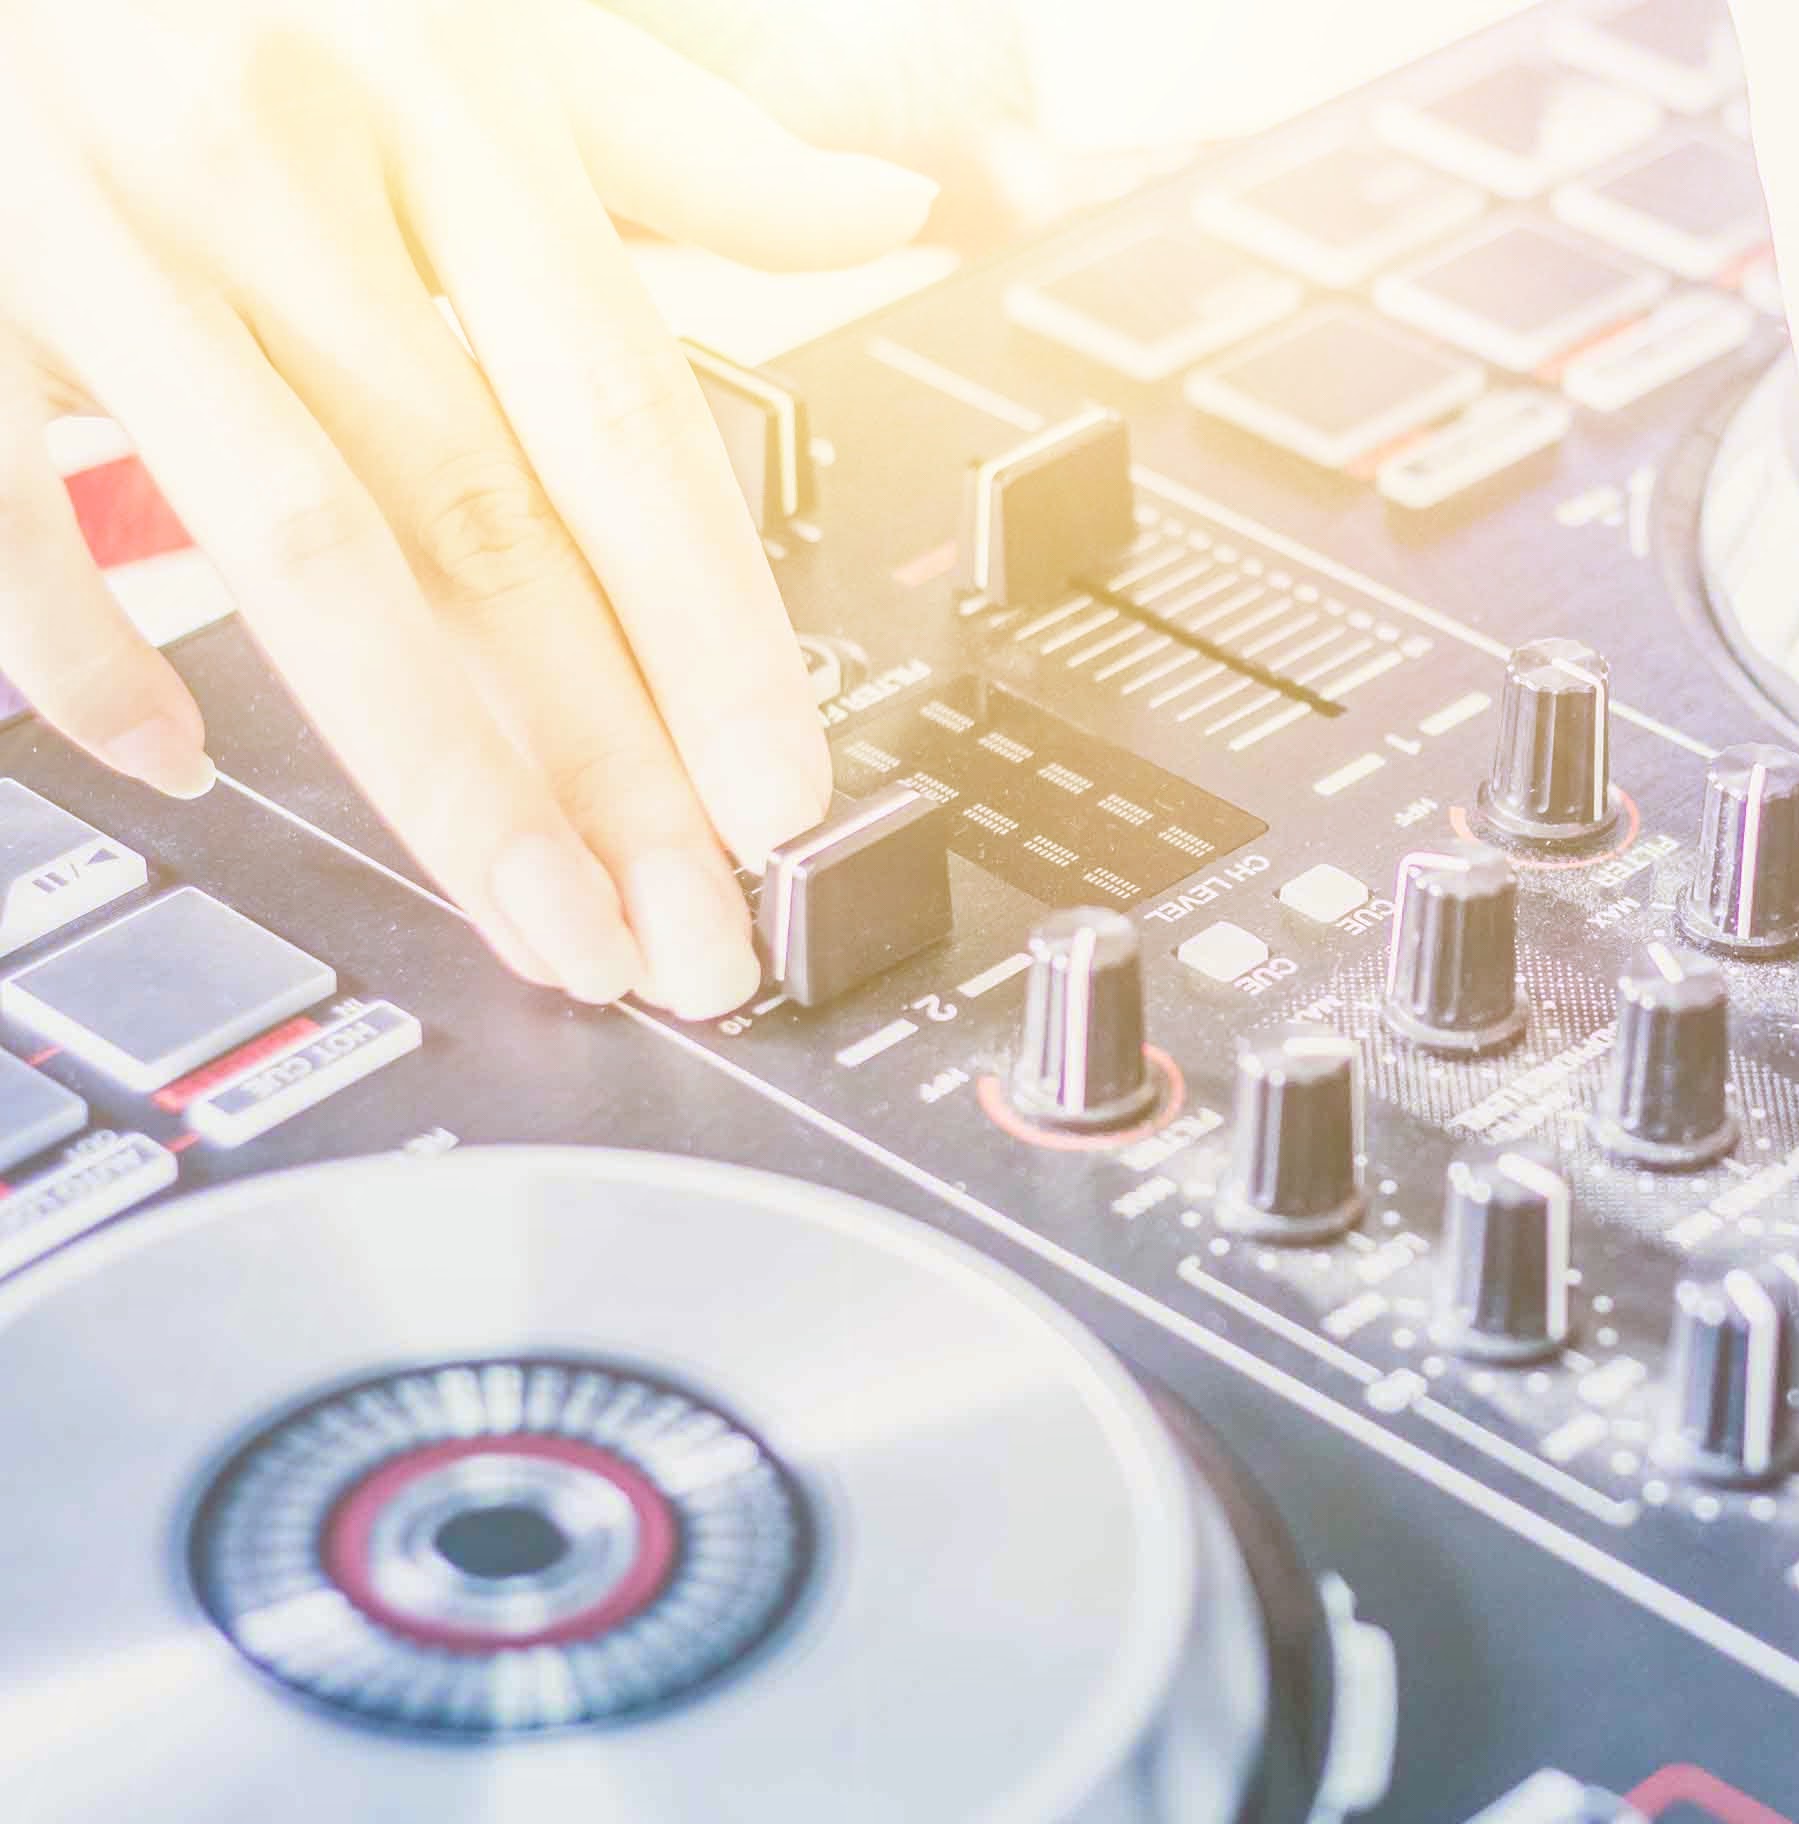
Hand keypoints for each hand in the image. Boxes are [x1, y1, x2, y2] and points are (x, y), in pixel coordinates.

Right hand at [0, 0, 934, 1015]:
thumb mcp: (495, 3)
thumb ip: (689, 134)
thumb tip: (888, 204)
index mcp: (448, 97)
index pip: (623, 418)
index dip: (711, 629)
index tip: (780, 799)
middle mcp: (278, 165)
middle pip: (485, 524)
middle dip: (607, 760)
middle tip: (686, 932)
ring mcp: (99, 230)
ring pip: (301, 553)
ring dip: (437, 768)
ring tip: (542, 920)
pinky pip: (17, 506)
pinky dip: (95, 650)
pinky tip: (184, 763)